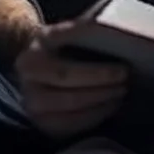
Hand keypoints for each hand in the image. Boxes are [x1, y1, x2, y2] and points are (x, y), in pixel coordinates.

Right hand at [14, 21, 129, 139]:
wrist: (39, 72)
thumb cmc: (67, 50)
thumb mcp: (72, 34)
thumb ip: (89, 30)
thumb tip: (119, 30)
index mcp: (39, 42)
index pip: (63, 38)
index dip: (88, 40)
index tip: (114, 44)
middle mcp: (28, 71)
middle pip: (65, 75)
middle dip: (100, 77)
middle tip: (125, 75)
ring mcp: (31, 99)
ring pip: (69, 102)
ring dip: (101, 98)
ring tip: (121, 91)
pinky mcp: (41, 122)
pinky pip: (71, 123)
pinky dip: (96, 115)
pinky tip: (111, 105)